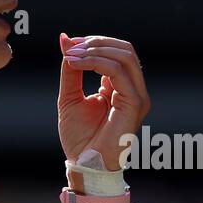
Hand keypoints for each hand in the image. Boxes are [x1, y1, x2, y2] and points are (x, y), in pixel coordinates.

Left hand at [57, 33, 150, 169]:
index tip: (68, 44)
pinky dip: (95, 63)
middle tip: (70, 48)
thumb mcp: (70, 96)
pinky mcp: (134, 104)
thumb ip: (71, 69)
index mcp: (122, 88)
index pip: (117, 52)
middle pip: (125, 49)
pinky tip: (76, 65)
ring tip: (72, 56)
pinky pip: (118, 72)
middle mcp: (134, 90)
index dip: (94, 42)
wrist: (84, 164)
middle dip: (96, 42)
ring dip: (95, 50)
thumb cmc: (80, 138)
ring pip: (125, 56)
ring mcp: (137, 96)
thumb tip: (65, 38)